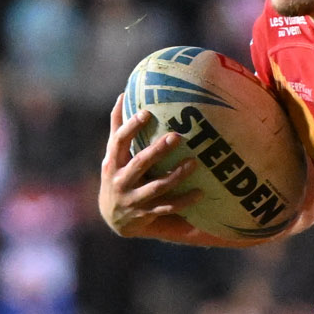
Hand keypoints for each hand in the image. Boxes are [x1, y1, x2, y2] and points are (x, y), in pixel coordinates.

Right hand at [99, 94, 199, 239]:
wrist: (114, 218)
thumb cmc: (117, 176)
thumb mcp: (113, 155)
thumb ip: (118, 128)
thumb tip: (123, 95)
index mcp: (112, 163)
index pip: (119, 142)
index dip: (131, 127)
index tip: (146, 113)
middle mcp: (120, 181)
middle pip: (140, 164)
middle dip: (158, 151)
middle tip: (176, 136)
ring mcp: (133, 200)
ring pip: (157, 187)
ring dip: (176, 176)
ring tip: (194, 162)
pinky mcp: (146, 214)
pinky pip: (168, 208)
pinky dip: (184, 201)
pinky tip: (200, 192)